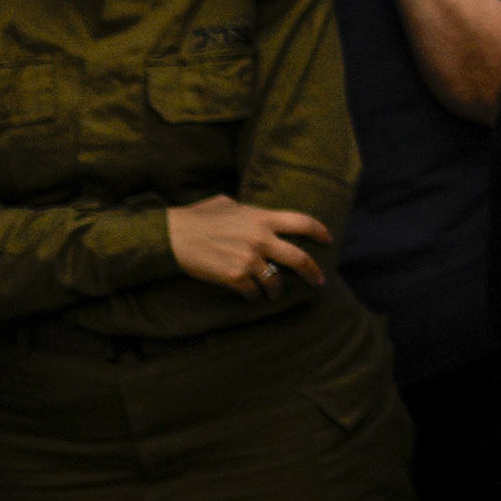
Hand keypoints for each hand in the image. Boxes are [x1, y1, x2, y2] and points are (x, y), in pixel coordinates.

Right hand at [168, 194, 331, 294]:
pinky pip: (253, 291)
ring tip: (275, 294)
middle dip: (312, 271)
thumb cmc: (196, 217)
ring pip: (275, 281)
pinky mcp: (235, 277)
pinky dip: (254, 296)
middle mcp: (261, 238)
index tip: (328, 240)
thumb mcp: (226, 203)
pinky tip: (252, 296)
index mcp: (262, 218)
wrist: (172, 236)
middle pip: (299, 258)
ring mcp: (249, 259)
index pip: (303, 222)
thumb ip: (244, 209)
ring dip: (277, 290)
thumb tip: (246, 209)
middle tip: (319, 281)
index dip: (319, 232)